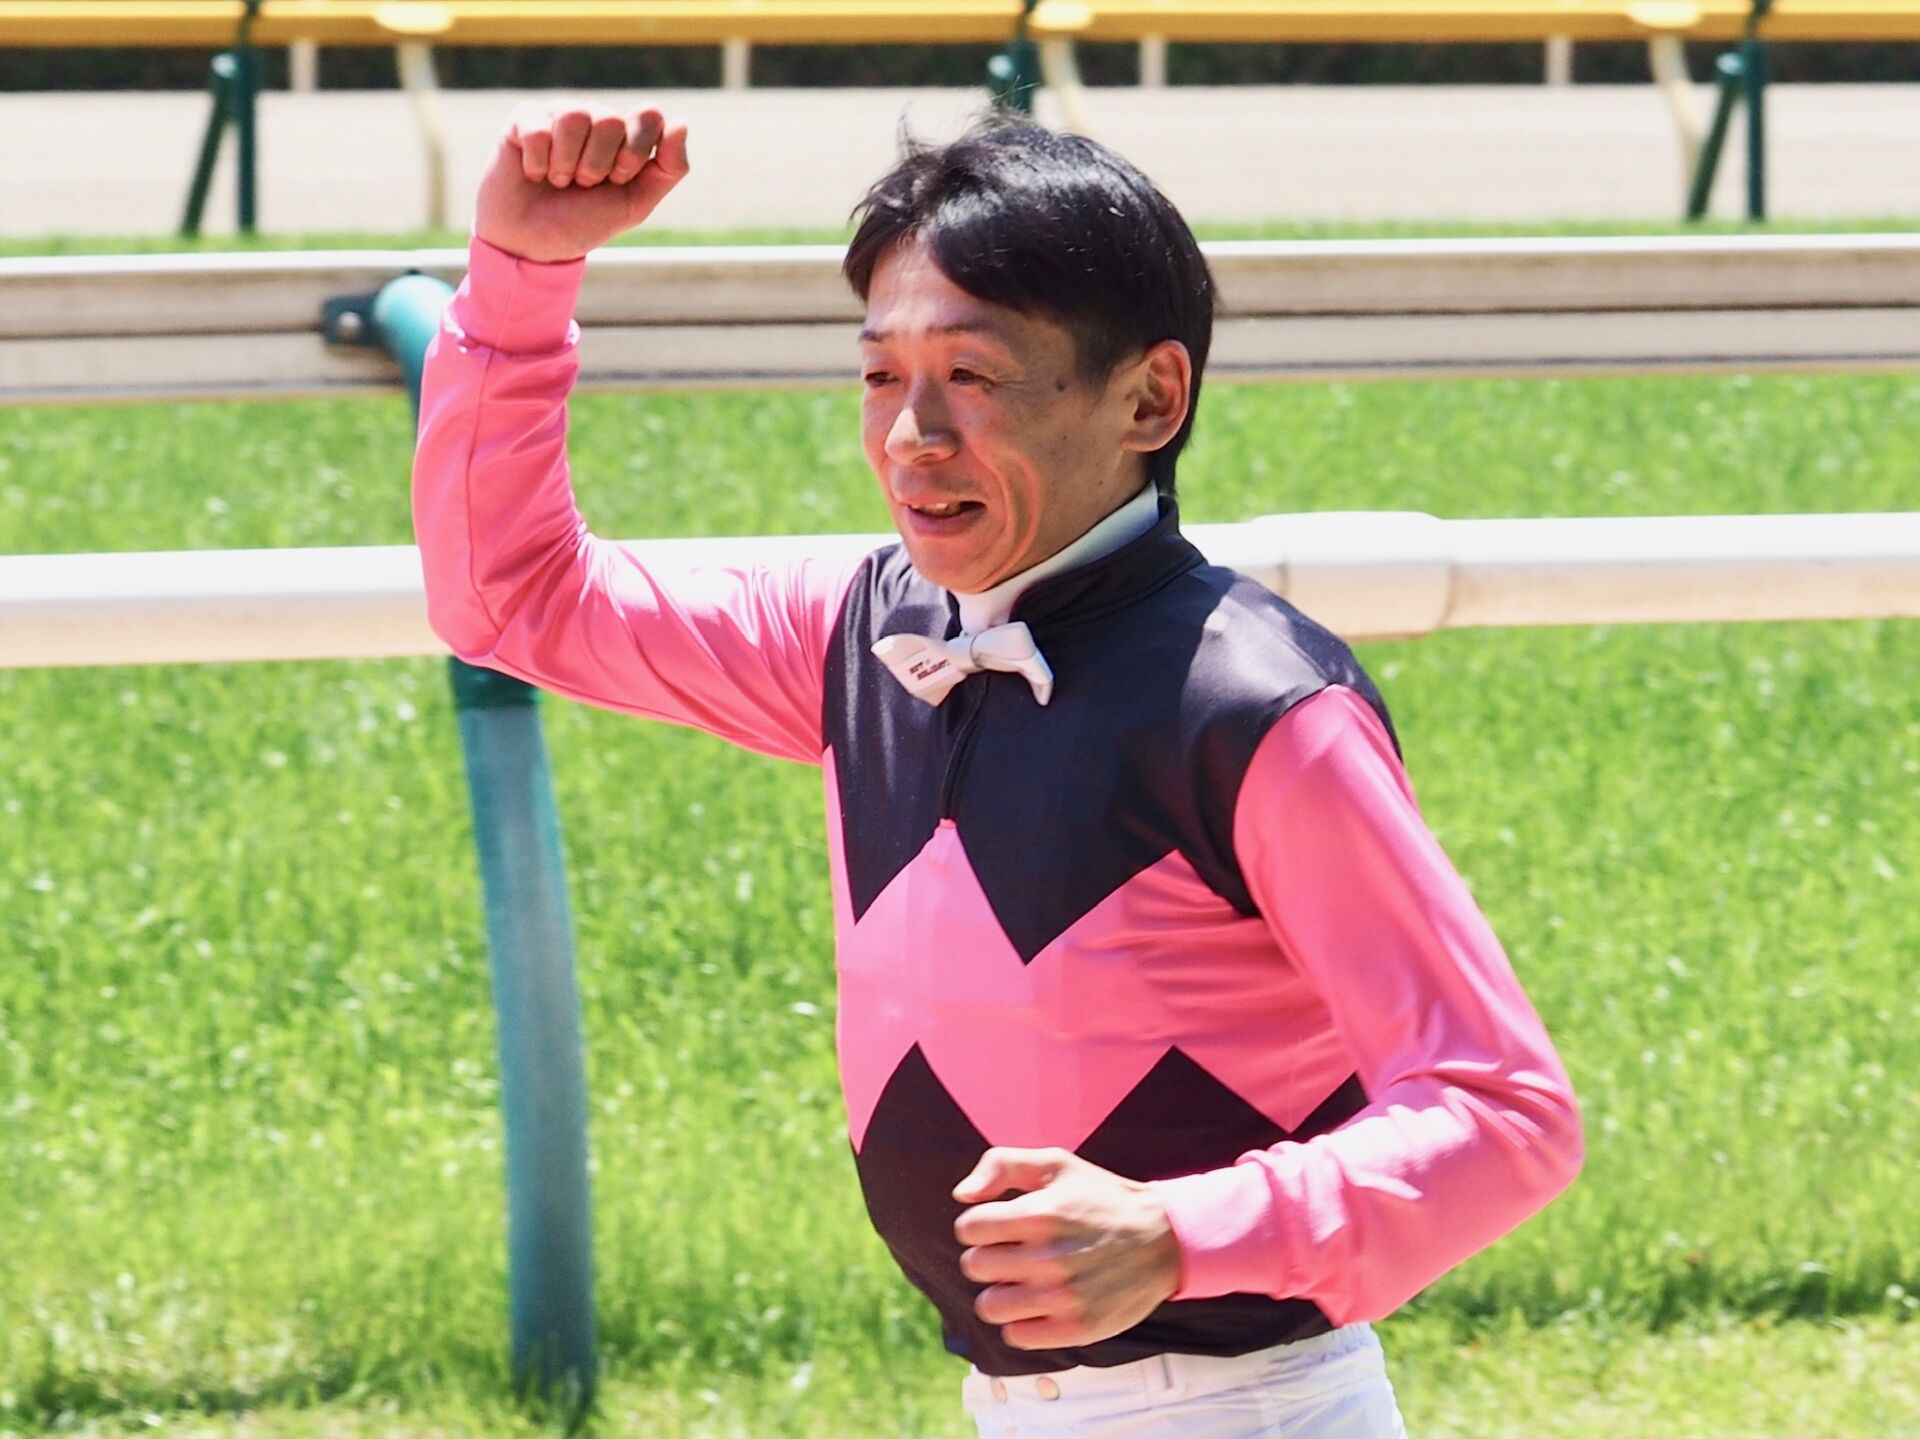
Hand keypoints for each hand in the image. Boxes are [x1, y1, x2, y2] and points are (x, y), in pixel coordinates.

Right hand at [473, 100, 689, 263]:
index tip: (618, 179)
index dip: (634, 154)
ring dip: (566, 164)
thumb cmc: (585, 221)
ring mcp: (559, 113)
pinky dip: (538, 163)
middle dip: (597, 165)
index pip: (649, 116)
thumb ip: (668, 168)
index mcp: (627, 134)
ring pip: (574, 117)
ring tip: (559, 180)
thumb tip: (681, 122)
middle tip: (583, 184)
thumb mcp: (635, 204)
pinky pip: (538, 128)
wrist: (534, 243)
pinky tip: (534, 174)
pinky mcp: (524, 117)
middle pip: (610, 120)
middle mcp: (595, 117)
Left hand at [953, 1147, 1181, 1349]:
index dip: (980, 1225)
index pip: (968, 1228)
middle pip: (974, 1267)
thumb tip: (961, 1195)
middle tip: (1014, 1252)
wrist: (1163, 1239)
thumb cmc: (1101, 1198)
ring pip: (989, 1306)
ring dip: (1000, 1292)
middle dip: (988, 1256)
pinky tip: (1040, 1303)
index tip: (1000, 1225)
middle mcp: (1048, 1258)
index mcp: (1039, 1213)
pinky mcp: (1077, 1328)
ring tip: (1022, 1280)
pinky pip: (1017, 1336)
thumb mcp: (1056, 1163)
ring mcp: (1063, 1297)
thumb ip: (1001, 1165)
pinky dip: (1022, 1322)